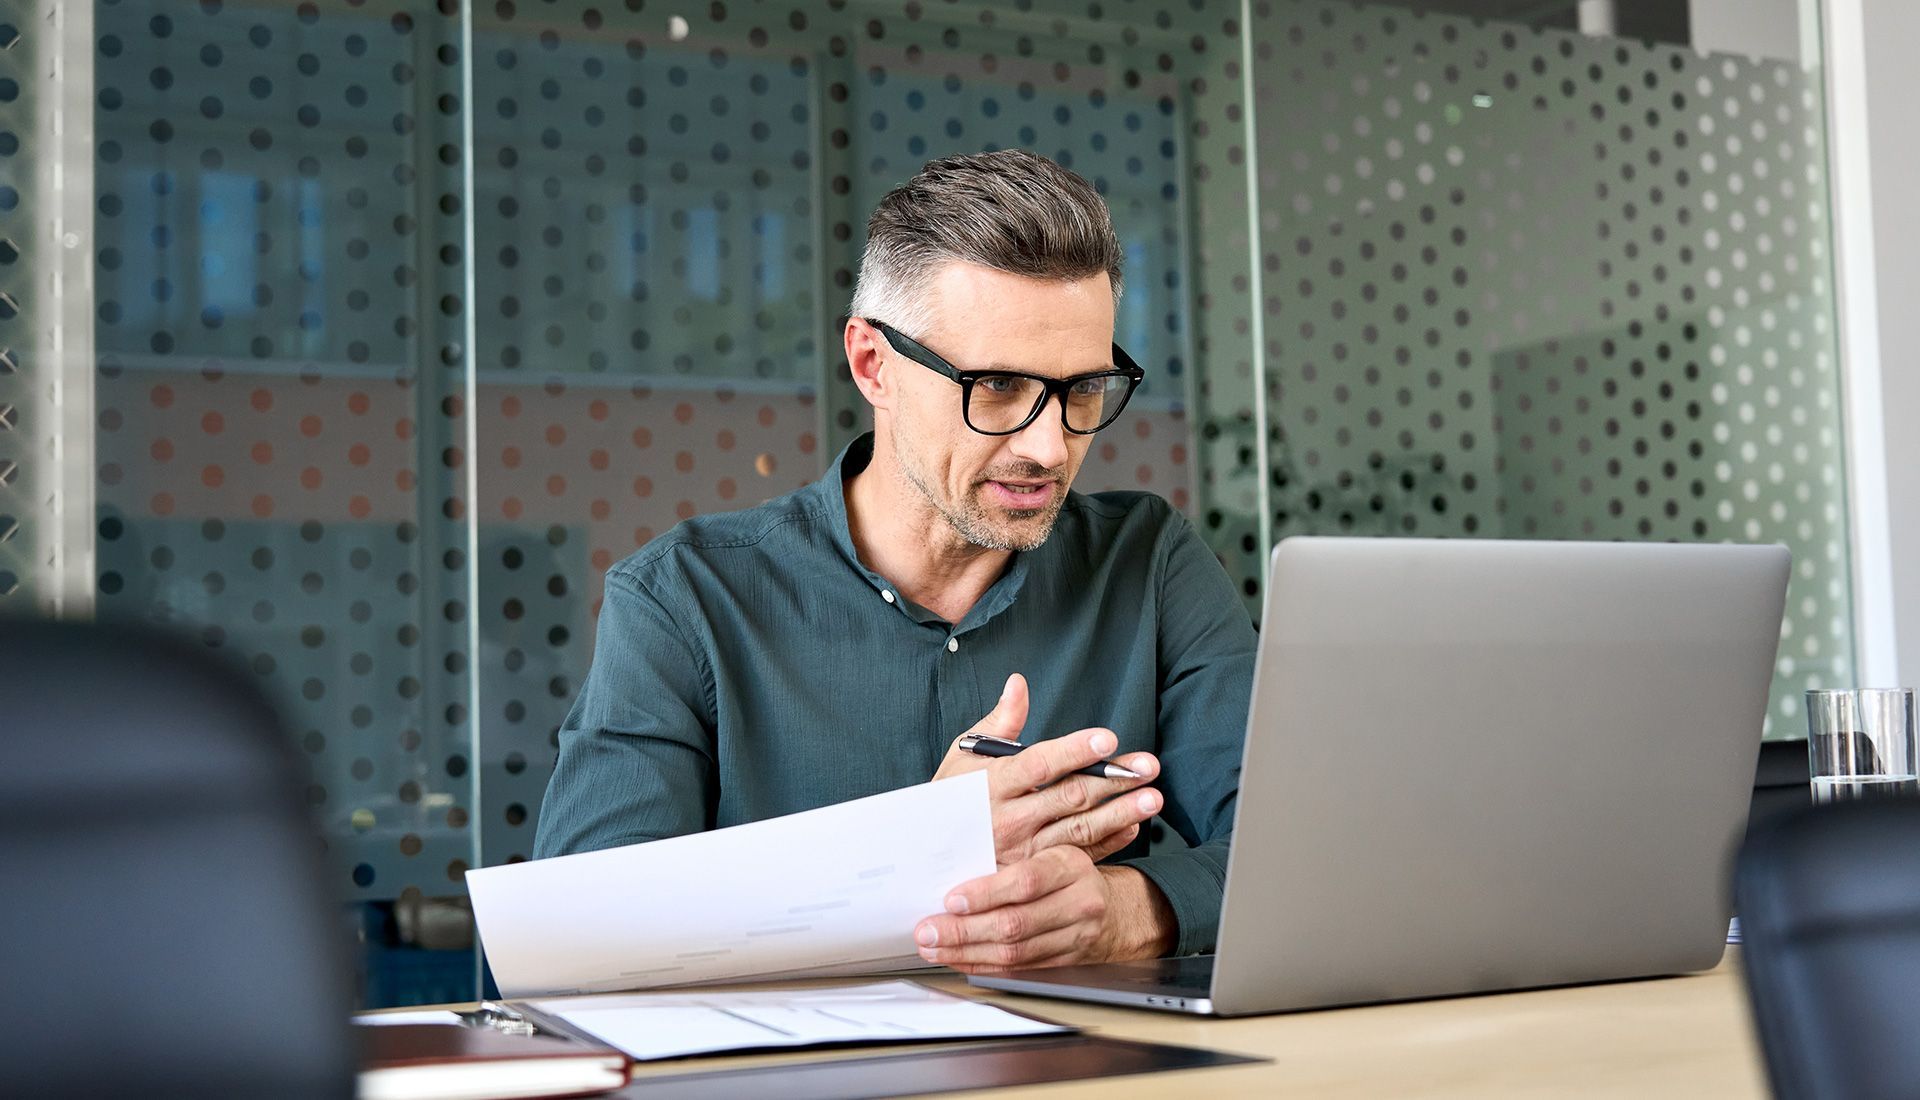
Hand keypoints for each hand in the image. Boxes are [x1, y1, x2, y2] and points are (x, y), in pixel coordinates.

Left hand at [913, 848, 1172, 972]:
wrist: (1113, 908)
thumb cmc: (1067, 872)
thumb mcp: (1052, 848)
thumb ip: (1013, 852)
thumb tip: (953, 857)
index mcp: (1071, 865)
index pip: (1026, 881)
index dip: (986, 893)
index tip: (950, 898)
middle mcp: (1079, 902)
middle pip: (1016, 923)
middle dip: (964, 930)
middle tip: (927, 930)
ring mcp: (1075, 937)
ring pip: (1014, 952)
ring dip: (966, 952)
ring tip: (933, 947)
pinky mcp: (1065, 963)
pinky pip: (1018, 969)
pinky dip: (983, 965)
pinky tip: (958, 958)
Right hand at [933, 673, 1162, 865]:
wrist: (925, 861)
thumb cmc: (948, 800)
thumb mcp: (962, 757)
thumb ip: (998, 722)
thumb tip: (1019, 682)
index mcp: (993, 784)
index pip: (1039, 764)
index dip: (1074, 750)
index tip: (1108, 739)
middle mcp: (1009, 818)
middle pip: (1068, 797)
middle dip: (1113, 780)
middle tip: (1149, 766)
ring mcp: (1023, 851)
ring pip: (1079, 830)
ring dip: (1120, 813)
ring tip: (1153, 798)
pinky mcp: (1034, 873)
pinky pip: (1077, 858)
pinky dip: (1108, 844)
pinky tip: (1133, 827)